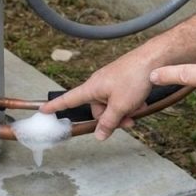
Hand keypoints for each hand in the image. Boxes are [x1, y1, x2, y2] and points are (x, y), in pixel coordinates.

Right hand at [40, 43, 159, 139]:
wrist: (152, 59)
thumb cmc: (133, 78)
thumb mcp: (120, 105)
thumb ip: (108, 122)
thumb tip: (99, 136)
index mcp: (92, 88)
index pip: (69, 99)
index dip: (56, 106)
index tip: (43, 110)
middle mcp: (98, 84)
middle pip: (97, 110)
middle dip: (112, 118)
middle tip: (128, 121)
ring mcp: (110, 82)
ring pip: (112, 105)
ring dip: (124, 111)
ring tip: (138, 109)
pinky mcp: (121, 80)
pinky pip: (121, 97)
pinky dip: (130, 102)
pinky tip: (142, 102)